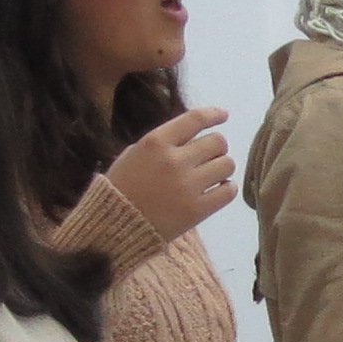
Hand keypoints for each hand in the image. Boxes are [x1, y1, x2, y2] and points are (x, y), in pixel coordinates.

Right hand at [100, 107, 235, 242]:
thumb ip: (162, 142)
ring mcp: (188, 186)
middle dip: (216, 148)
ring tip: (211, 176)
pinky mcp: (197, 210)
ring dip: (222, 168)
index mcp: (156, 142)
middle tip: (209, 157)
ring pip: (227, 164)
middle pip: (217, 141)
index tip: (224, 115)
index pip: (195, 119)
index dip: (214, 114)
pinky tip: (217, 190)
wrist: (114, 227)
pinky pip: (228, 191)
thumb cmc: (121, 188)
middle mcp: (174, 160)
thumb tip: (192, 134)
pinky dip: (226, 189)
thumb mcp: (134, 154)